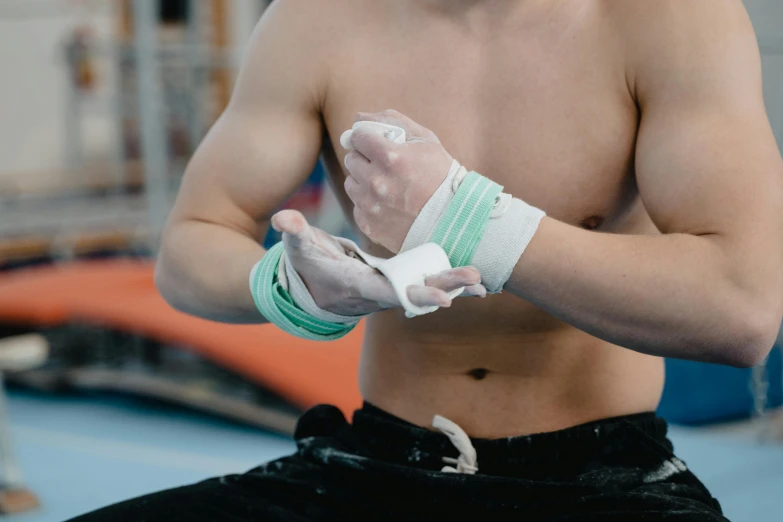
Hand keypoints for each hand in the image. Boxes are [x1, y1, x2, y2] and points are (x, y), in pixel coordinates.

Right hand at [271, 210, 484, 316]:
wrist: (314, 288)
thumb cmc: (307, 267)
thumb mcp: (300, 248)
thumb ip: (295, 233)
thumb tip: (284, 218)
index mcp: (359, 283)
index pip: (389, 291)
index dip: (415, 293)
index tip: (443, 298)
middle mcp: (380, 291)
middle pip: (417, 292)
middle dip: (444, 287)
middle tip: (473, 281)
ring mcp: (392, 288)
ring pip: (426, 288)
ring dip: (453, 285)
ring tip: (480, 280)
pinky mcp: (399, 281)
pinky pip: (427, 282)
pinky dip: (449, 283)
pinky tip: (473, 281)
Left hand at [343, 110, 453, 252]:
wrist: (453, 220)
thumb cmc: (441, 176)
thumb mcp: (425, 141)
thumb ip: (392, 122)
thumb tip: (359, 117)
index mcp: (390, 157)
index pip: (358, 137)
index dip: (366, 137)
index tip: (372, 142)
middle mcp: (376, 181)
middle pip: (351, 159)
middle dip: (365, 158)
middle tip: (383, 165)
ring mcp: (370, 205)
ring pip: (351, 183)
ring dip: (364, 181)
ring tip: (387, 186)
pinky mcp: (368, 224)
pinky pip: (357, 207)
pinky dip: (369, 204)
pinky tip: (388, 205)